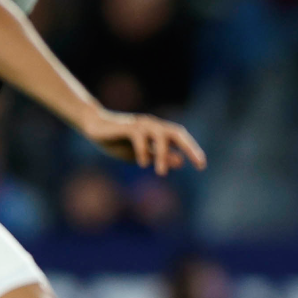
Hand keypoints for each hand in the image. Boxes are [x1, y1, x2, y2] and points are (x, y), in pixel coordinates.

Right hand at [80, 110, 206, 175]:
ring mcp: (141, 124)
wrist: (95, 127)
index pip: (181, 139)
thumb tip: (180, 161)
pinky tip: (142, 163)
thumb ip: (159, 156)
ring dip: (163, 154)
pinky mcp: (127, 126)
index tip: (202, 166)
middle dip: (190, 148)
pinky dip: (143, 150)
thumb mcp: (142, 154)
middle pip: (177, 133)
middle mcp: (153, 125)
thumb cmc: (119, 141)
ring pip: (161, 136)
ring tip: (161, 173)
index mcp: (158, 132)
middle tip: (199, 164)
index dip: (192, 150)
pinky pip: (140, 137)